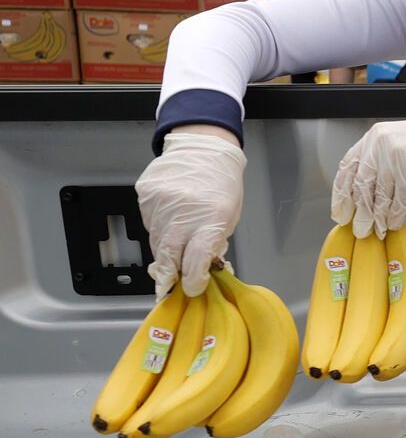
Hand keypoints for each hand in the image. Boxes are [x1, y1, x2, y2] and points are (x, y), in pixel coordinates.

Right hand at [135, 129, 245, 297]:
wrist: (203, 149)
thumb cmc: (222, 185)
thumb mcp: (229, 216)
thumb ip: (213, 242)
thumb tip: (200, 268)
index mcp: (212, 217)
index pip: (196, 259)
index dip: (192, 279)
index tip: (191, 288)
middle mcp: (184, 211)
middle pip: (168, 255)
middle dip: (168, 274)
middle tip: (169, 283)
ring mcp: (160, 202)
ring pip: (156, 240)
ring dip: (165, 249)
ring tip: (175, 242)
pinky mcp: (145, 195)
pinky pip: (148, 222)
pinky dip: (158, 228)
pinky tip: (169, 219)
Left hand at [330, 111, 405, 238]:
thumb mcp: (395, 143)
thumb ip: (377, 161)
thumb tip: (364, 194)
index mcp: (373, 138)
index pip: (348, 167)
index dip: (341, 192)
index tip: (340, 210)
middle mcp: (380, 146)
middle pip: (362, 185)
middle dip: (359, 211)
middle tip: (358, 227)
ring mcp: (396, 158)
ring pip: (380, 195)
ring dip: (376, 217)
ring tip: (374, 230)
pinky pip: (399, 199)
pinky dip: (395, 214)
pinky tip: (392, 223)